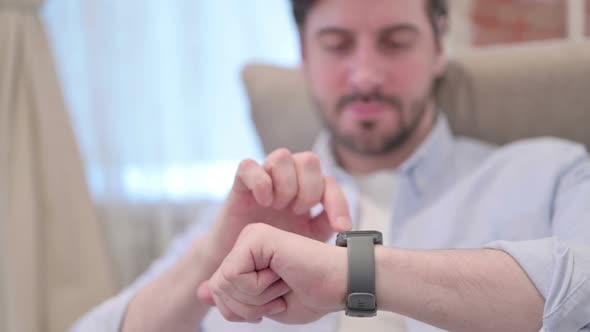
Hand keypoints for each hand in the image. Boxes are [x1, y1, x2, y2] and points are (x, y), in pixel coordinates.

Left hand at [199, 223, 346, 323]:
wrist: (341, 284)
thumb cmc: (312, 294)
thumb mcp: (262, 305)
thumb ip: (231, 299)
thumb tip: (198, 292)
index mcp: (247, 255)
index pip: (218, 291)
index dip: (242, 311)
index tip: (273, 301)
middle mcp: (246, 241)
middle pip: (217, 288)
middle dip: (247, 306)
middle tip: (279, 292)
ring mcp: (251, 236)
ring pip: (223, 283)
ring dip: (256, 298)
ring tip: (283, 281)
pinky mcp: (256, 236)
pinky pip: (234, 275)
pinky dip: (258, 287)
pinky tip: (281, 274)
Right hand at [207, 149, 351, 265]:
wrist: (242, 266)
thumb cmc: (275, 252)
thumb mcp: (307, 241)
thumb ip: (326, 226)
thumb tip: (345, 222)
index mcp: (307, 192)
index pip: (330, 182)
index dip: (339, 203)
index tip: (340, 228)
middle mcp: (288, 180)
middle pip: (309, 160)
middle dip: (309, 189)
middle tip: (298, 213)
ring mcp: (264, 178)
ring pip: (282, 156)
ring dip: (285, 184)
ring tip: (279, 208)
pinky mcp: (240, 183)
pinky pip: (249, 165)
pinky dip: (260, 182)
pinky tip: (263, 202)